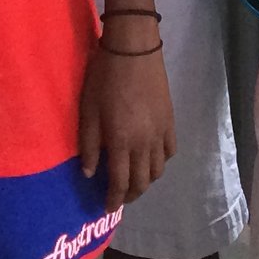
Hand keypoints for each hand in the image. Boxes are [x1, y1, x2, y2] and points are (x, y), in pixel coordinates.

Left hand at [79, 42, 174, 205]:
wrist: (133, 50)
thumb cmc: (104, 78)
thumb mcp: (88, 110)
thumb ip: (89, 144)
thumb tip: (89, 173)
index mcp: (122, 142)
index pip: (120, 182)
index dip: (114, 200)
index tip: (107, 209)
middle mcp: (145, 144)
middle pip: (141, 181)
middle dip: (130, 195)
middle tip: (120, 198)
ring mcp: (161, 133)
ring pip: (158, 170)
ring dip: (146, 181)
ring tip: (134, 181)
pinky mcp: (170, 121)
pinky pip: (170, 152)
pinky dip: (161, 162)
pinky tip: (151, 159)